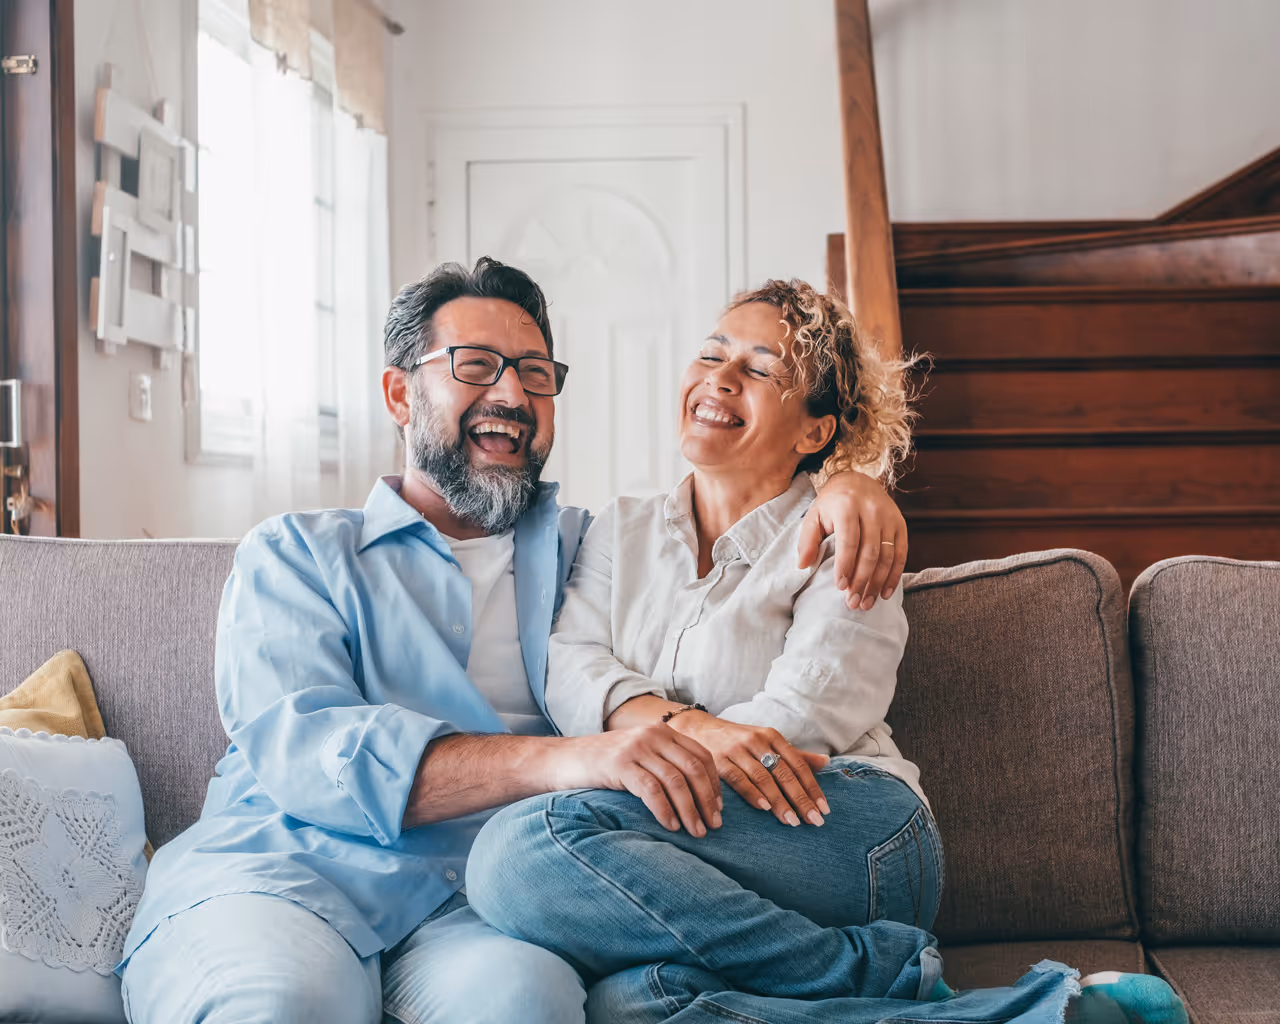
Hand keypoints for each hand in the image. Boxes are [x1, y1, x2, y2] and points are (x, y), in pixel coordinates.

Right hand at [547, 726, 722, 836]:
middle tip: (715, 826)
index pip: (701, 756)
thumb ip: (664, 764)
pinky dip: (665, 810)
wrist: (563, 760)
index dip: (714, 784)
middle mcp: (652, 735)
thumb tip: (699, 796)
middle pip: (693, 768)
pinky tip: (672, 826)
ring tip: (697, 832)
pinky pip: (651, 790)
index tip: (719, 809)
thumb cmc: (604, 764)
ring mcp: (636, 748)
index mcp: (662, 732)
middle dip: (707, 800)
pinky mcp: (619, 764)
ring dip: (690, 810)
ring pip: (676, 781)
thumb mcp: (640, 756)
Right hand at [668, 713, 829, 827]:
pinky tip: (764, 808)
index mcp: (772, 736)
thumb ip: (795, 754)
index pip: (798, 765)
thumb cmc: (740, 740)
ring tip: (792, 822)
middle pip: (783, 773)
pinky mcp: (718, 760)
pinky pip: (738, 779)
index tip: (824, 809)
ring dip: (779, 801)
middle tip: (814, 821)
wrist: (700, 729)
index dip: (812, 787)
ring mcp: (737, 750)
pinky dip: (752, 794)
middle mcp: (757, 741)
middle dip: (800, 799)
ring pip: (763, 778)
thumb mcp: (768, 742)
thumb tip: (826, 762)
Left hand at [799, 470, 907, 610]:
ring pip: (887, 556)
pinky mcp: (901, 524)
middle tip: (853, 602)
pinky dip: (894, 576)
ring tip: (866, 602)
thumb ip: (807, 540)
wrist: (857, 481)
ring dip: (878, 583)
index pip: (849, 541)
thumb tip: (803, 565)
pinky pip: (901, 554)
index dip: (845, 565)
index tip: (840, 587)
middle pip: (870, 552)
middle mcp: (872, 510)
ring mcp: (889, 517)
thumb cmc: (832, 504)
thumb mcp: (814, 515)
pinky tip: (885, 593)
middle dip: (862, 580)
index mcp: (847, 506)